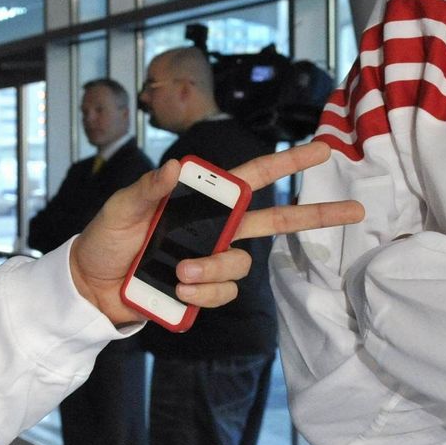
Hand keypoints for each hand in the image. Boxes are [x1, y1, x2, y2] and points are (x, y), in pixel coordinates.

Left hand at [69, 141, 364, 324]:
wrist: (90, 287)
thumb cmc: (105, 238)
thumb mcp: (122, 207)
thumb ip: (150, 188)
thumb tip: (177, 167)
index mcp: (202, 201)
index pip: (254, 177)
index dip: (288, 164)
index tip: (322, 151)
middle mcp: (215, 229)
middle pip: (277, 221)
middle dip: (315, 215)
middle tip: (355, 210)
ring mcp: (212, 261)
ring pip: (241, 266)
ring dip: (211, 269)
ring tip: (176, 271)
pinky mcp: (203, 293)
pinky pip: (222, 294)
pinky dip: (200, 293)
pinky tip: (176, 290)